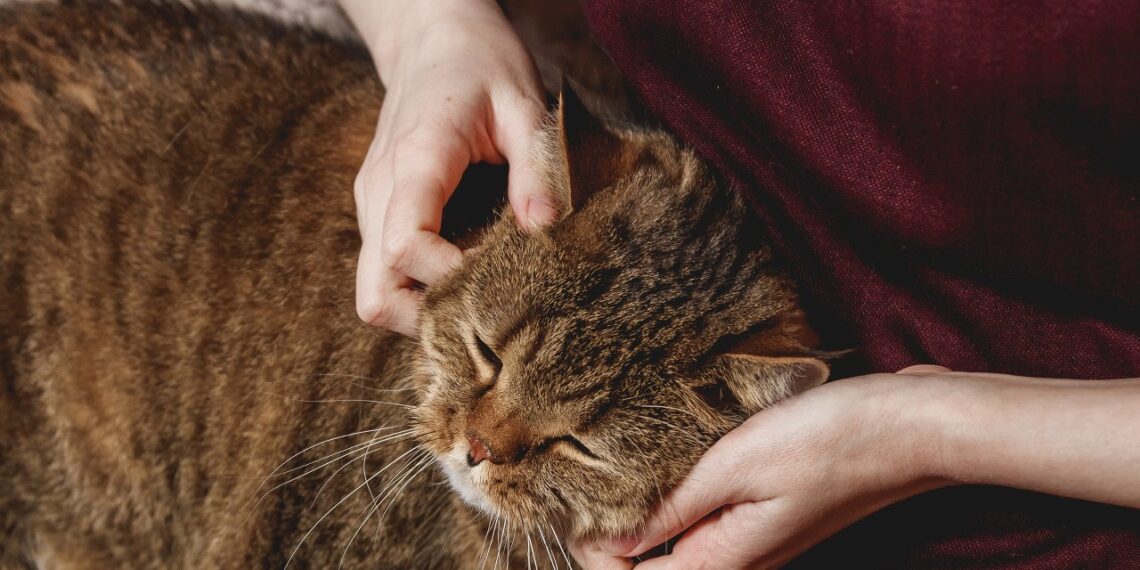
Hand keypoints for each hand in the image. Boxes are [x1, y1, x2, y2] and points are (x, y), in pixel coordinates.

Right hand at [342, 0, 552, 334]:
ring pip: (374, 292)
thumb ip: (536, 167)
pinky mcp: (378, 210)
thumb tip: (546, 230)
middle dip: (430, 317)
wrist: (430, 33)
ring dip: (423, 308)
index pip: (406, 249)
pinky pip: (383, 272)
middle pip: (376, 295)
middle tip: (487, 305)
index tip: (502, 270)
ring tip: (479, 294)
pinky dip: (419, 289)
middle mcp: (380, 191)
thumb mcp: (523, 104)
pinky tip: (466, 273)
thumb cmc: (480, 62)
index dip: (452, 278)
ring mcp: (371, 204)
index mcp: (415, 161)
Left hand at [573, 367, 945, 568]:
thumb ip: (672, 509)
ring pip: (677, 542)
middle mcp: (739, 559)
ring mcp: (755, 537)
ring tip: (614, 464)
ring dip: (643, 514)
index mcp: (726, 559)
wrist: (910, 423)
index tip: (575, 502)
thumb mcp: (736, 466)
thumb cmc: (829, 439)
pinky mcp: (767, 510)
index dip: (595, 549)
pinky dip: (677, 497)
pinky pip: (705, 519)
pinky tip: (668, 459)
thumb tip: (611, 543)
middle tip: (585, 478)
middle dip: (611, 535)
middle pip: (655, 568)